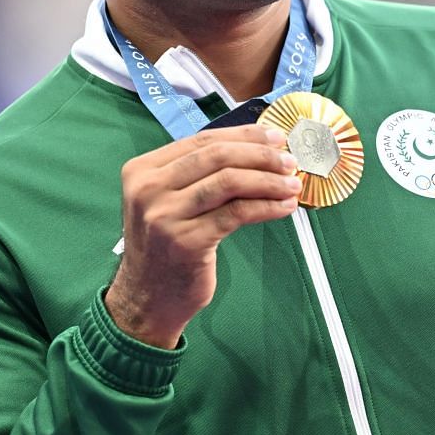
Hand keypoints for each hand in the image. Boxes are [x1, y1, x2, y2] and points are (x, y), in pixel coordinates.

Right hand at [105, 124, 299, 348]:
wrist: (147, 298)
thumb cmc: (165, 245)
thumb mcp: (167, 201)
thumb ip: (197, 174)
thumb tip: (255, 148)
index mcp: (142, 170)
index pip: (201, 140)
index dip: (243, 136)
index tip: (274, 137)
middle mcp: (148, 189)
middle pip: (217, 157)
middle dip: (260, 155)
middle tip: (289, 161)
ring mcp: (165, 216)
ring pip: (229, 182)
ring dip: (268, 180)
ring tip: (292, 184)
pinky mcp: (186, 242)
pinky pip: (236, 214)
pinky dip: (266, 206)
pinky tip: (284, 207)